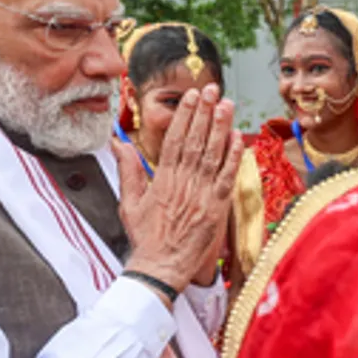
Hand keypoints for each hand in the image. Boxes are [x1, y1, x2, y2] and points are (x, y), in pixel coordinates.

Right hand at [115, 85, 242, 296]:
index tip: (191, 96)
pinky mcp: (216, 208)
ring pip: (212, 154)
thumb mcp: (129, 202)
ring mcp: (201, 195)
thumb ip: (128, 170)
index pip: (174, 139)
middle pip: (195, 140)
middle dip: (204, 112)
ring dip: (220, 127)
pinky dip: (233, 157)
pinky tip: (238, 138)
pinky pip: (226, 177)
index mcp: (162, 179)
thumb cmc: (146, 238)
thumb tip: (118, 143)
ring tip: (226, 104)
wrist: (160, 268)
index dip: (185, 115)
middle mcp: (182, 183)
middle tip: (211, 89)